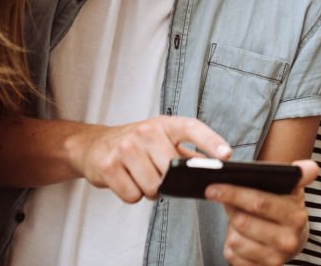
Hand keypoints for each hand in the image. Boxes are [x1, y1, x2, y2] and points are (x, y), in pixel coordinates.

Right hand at [67, 116, 230, 202]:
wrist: (94, 145)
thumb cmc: (136, 144)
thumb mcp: (162, 139)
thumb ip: (186, 153)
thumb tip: (212, 171)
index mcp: (165, 124)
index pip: (192, 128)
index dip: (211, 141)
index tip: (226, 155)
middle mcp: (146, 131)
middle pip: (172, 169)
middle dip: (169, 181)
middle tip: (159, 175)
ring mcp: (126, 147)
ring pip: (153, 187)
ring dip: (149, 191)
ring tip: (140, 177)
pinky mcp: (109, 165)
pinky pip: (133, 195)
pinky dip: (132, 195)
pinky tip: (126, 181)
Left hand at [206, 159, 317, 265]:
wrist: (293, 240)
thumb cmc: (286, 208)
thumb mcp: (293, 190)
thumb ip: (300, 174)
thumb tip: (312, 167)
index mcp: (296, 217)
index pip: (259, 202)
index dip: (233, 193)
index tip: (212, 186)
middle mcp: (288, 241)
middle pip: (243, 222)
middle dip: (228, 207)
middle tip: (217, 194)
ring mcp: (275, 259)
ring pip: (235, 240)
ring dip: (230, 227)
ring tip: (235, 217)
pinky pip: (233, 257)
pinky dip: (230, 244)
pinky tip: (238, 235)